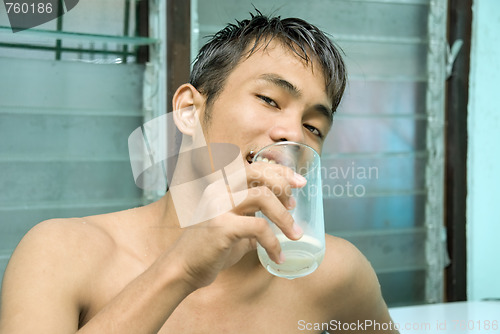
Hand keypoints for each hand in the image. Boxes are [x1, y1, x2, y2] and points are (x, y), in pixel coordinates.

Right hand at [168, 161, 305, 288]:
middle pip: (258, 173)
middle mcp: (218, 190)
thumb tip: (277, 222)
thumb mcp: (233, 227)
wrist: (183, 269)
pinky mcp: (222, 226)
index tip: (298, 182)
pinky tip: (277, 255)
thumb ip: (251, 219)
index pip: (254, 168)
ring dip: (284, 217)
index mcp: (221, 187)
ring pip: (262, 197)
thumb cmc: (209, 249)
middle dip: (284, 184)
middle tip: (296, 203)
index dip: (279, 171)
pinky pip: (259, 227)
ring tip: (295, 234)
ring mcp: (218, 206)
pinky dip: (273, 242)